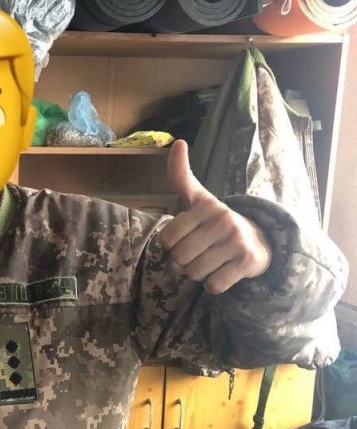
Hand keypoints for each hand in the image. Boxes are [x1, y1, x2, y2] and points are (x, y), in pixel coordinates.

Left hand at [159, 140, 271, 293]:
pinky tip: (224, 271)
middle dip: (185, 261)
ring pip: (195, 273)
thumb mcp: (199, 198)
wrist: (260, 240)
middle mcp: (223, 219)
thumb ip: (181, 176)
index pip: (167, 238)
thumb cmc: (217, 222)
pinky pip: (213, 285)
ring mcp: (237, 241)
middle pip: (179, 258)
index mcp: (207, 205)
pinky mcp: (248, 262)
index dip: (172, 244)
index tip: (188, 236)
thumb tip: (178, 143)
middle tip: (201, 252)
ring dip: (199, 273)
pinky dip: (214, 284)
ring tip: (213, 260)